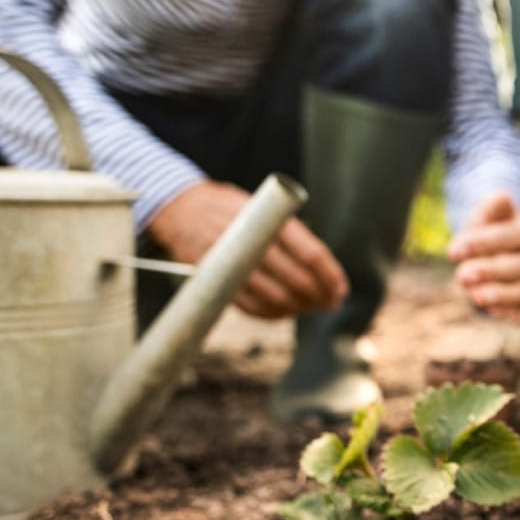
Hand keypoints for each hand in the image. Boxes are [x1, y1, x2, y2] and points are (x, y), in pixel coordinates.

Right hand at [146, 180, 346, 319]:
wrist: (178, 207)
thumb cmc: (230, 207)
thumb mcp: (261, 205)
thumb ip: (288, 232)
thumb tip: (323, 269)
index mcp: (267, 219)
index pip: (310, 253)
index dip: (330, 276)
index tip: (341, 289)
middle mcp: (250, 241)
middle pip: (296, 279)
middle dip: (319, 296)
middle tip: (332, 302)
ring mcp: (230, 262)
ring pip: (274, 297)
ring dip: (299, 308)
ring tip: (312, 308)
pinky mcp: (214, 279)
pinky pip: (249, 307)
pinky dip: (271, 314)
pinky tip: (285, 312)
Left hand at [449, 192, 519, 327]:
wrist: (492, 244)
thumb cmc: (488, 226)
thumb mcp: (487, 211)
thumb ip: (492, 205)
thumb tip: (502, 198)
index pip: (507, 237)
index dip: (481, 243)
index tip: (452, 251)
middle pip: (516, 267)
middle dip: (489, 271)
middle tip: (462, 276)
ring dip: (501, 296)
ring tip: (478, 297)